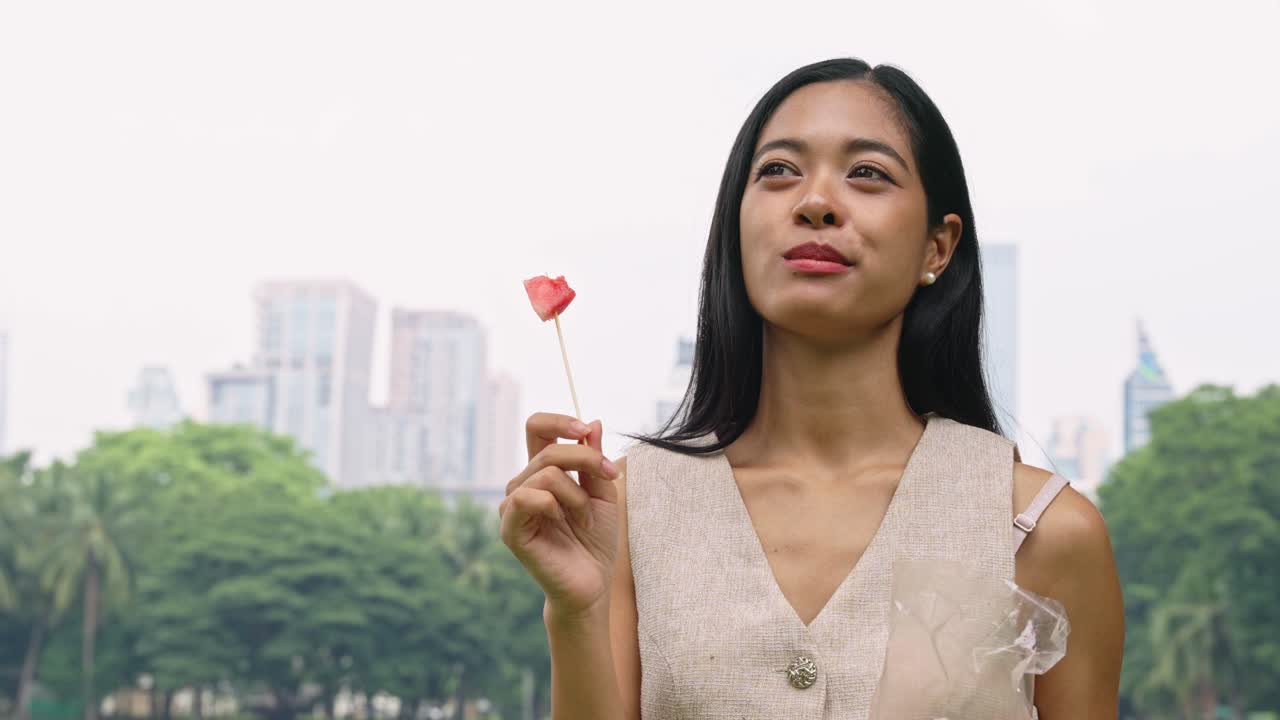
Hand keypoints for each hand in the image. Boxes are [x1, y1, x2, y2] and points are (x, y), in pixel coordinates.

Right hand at [499, 412, 621, 620]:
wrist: (594, 583)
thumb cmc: (596, 540)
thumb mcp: (604, 493)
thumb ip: (595, 460)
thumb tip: (593, 423)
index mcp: (543, 472)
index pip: (537, 428)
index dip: (560, 421)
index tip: (586, 429)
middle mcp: (523, 484)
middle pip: (550, 448)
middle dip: (587, 459)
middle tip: (610, 477)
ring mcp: (514, 506)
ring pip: (546, 473)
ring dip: (577, 493)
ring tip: (585, 516)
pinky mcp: (510, 528)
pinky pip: (526, 497)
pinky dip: (554, 504)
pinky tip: (564, 521)